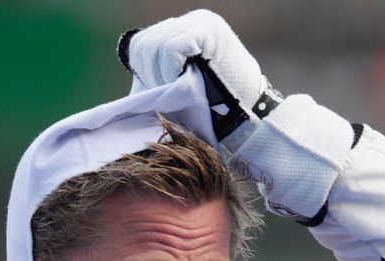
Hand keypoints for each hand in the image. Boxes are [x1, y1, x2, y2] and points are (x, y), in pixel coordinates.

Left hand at [118, 10, 279, 144]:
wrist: (248, 115)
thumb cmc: (215, 111)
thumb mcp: (185, 85)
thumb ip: (164, 74)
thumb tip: (136, 77)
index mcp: (186, 31)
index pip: (143, 44)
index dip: (143, 71)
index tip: (159, 92)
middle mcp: (192, 21)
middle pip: (144, 44)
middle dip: (149, 75)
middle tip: (168, 94)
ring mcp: (199, 23)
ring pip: (154, 47)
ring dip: (160, 76)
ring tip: (178, 90)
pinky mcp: (205, 31)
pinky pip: (169, 50)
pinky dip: (170, 72)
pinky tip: (184, 84)